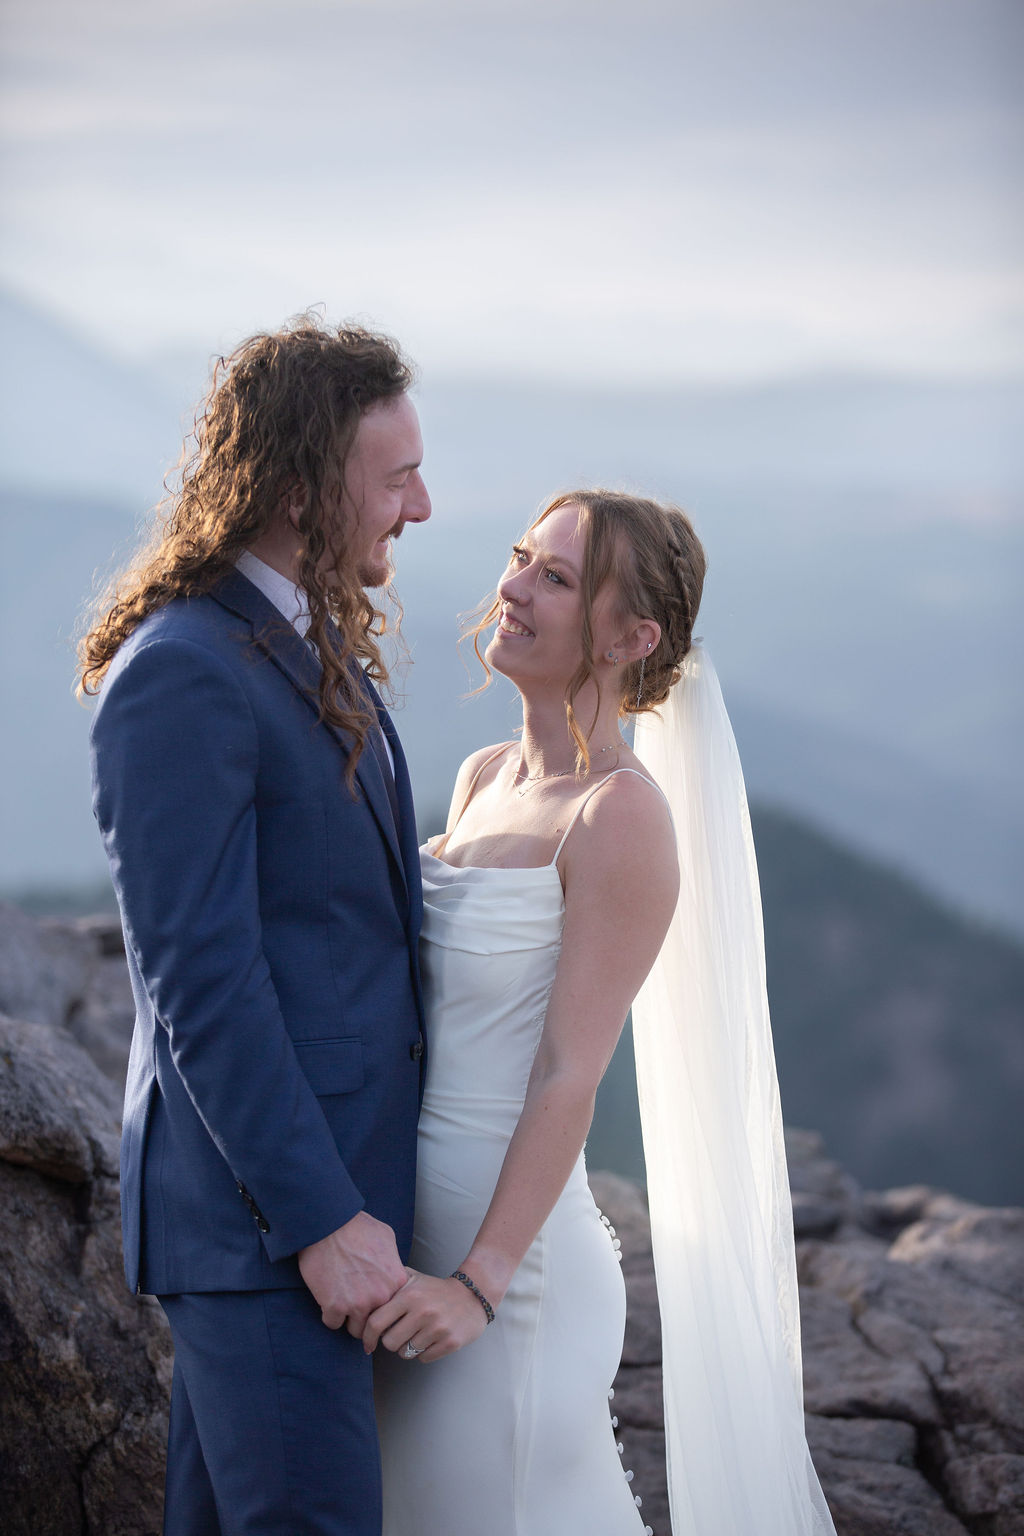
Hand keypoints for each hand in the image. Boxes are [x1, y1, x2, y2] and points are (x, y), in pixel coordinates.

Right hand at [298, 1211, 406, 1335]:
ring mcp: (357, 1304)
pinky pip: (332, 1323)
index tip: (374, 1305)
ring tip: (341, 1301)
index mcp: (395, 1282)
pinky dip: (329, 1314)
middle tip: (355, 1304)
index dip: (383, 1308)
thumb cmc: (356, 1226)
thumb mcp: (386, 1238)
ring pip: (354, 1329)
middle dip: (366, 1317)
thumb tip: (393, 1271)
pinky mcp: (334, 1306)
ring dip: (347, 1318)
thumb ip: (393, 1261)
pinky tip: (327, 1299)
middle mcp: (380, 1297)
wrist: (329, 1223)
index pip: (395, 1310)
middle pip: (376, 1324)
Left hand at [362, 1270, 489, 1361]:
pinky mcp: (450, 1342)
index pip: (376, 1322)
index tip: (367, 1343)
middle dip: (391, 1341)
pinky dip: (423, 1352)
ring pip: (406, 1353)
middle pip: (389, 1343)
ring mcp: (437, 1328)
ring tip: (417, 1334)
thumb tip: (362, 1289)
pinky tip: (430, 1339)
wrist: (473, 1294)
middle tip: (400, 1333)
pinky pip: (423, 1358)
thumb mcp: (413, 1278)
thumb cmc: (436, 1289)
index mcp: (409, 1295)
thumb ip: (390, 1281)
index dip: (366, 1336)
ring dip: (407, 1348)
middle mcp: (422, 1312)